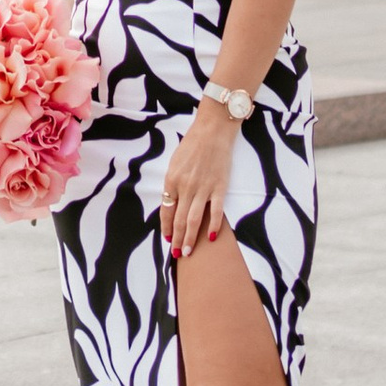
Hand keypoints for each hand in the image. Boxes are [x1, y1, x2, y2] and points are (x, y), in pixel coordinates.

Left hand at [159, 101, 238, 257]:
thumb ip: (173, 184)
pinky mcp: (219, 187)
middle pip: (179, 219)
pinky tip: (211, 237)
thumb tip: (172, 204)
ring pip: (194, 220)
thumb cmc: (192, 144)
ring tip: (188, 252)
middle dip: (177, 239)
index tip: (167, 239)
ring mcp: (203, 188)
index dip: (166, 227)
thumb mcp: (175, 163)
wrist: (213, 130)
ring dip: (190, 238)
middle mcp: (185, 187)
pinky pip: (216, 211)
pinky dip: (213, 226)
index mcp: (172, 180)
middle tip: (177, 255)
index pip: (166, 210)